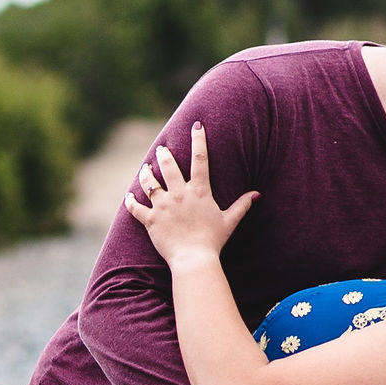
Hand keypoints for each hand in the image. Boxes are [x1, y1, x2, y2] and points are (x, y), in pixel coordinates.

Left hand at [123, 122, 255, 267]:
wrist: (194, 258)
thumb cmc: (213, 240)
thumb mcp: (229, 221)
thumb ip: (241, 206)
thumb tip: (257, 194)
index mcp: (199, 191)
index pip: (200, 159)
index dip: (199, 139)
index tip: (196, 125)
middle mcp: (179, 194)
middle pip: (168, 166)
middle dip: (164, 154)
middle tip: (161, 148)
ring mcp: (162, 206)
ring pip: (149, 183)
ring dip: (146, 173)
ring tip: (145, 168)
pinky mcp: (150, 220)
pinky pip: (136, 208)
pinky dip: (131, 202)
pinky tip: (128, 197)